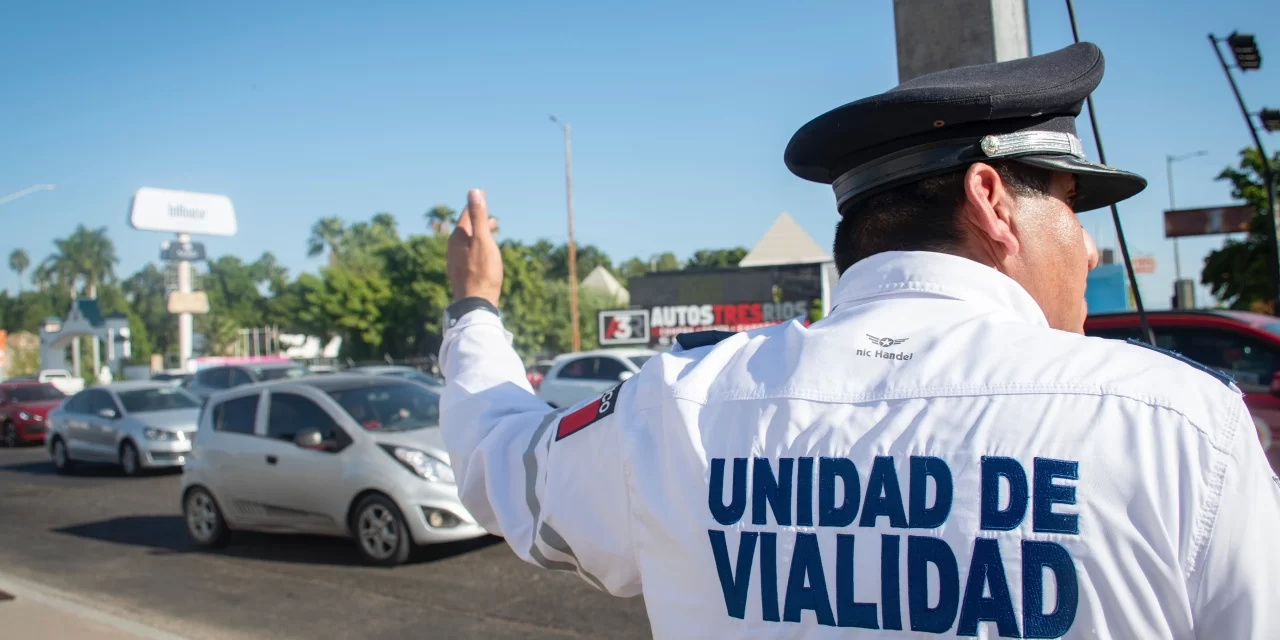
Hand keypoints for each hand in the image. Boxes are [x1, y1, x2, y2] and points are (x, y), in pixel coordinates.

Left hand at [447, 189, 502, 305]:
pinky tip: (480, 254)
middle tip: (489, 215)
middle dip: (476, 219)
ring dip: (477, 233)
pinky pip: (466, 252)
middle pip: (465, 227)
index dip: (475, 203)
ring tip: (488, 232)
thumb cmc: (482, 271)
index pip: (466, 214)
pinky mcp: (459, 273)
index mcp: (457, 237)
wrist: (475, 303)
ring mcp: (454, 261)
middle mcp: (452, 248)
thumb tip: (473, 191)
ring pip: (466, 241)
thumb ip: (478, 216)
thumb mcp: (482, 240)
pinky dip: (475, 246)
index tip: (482, 193)